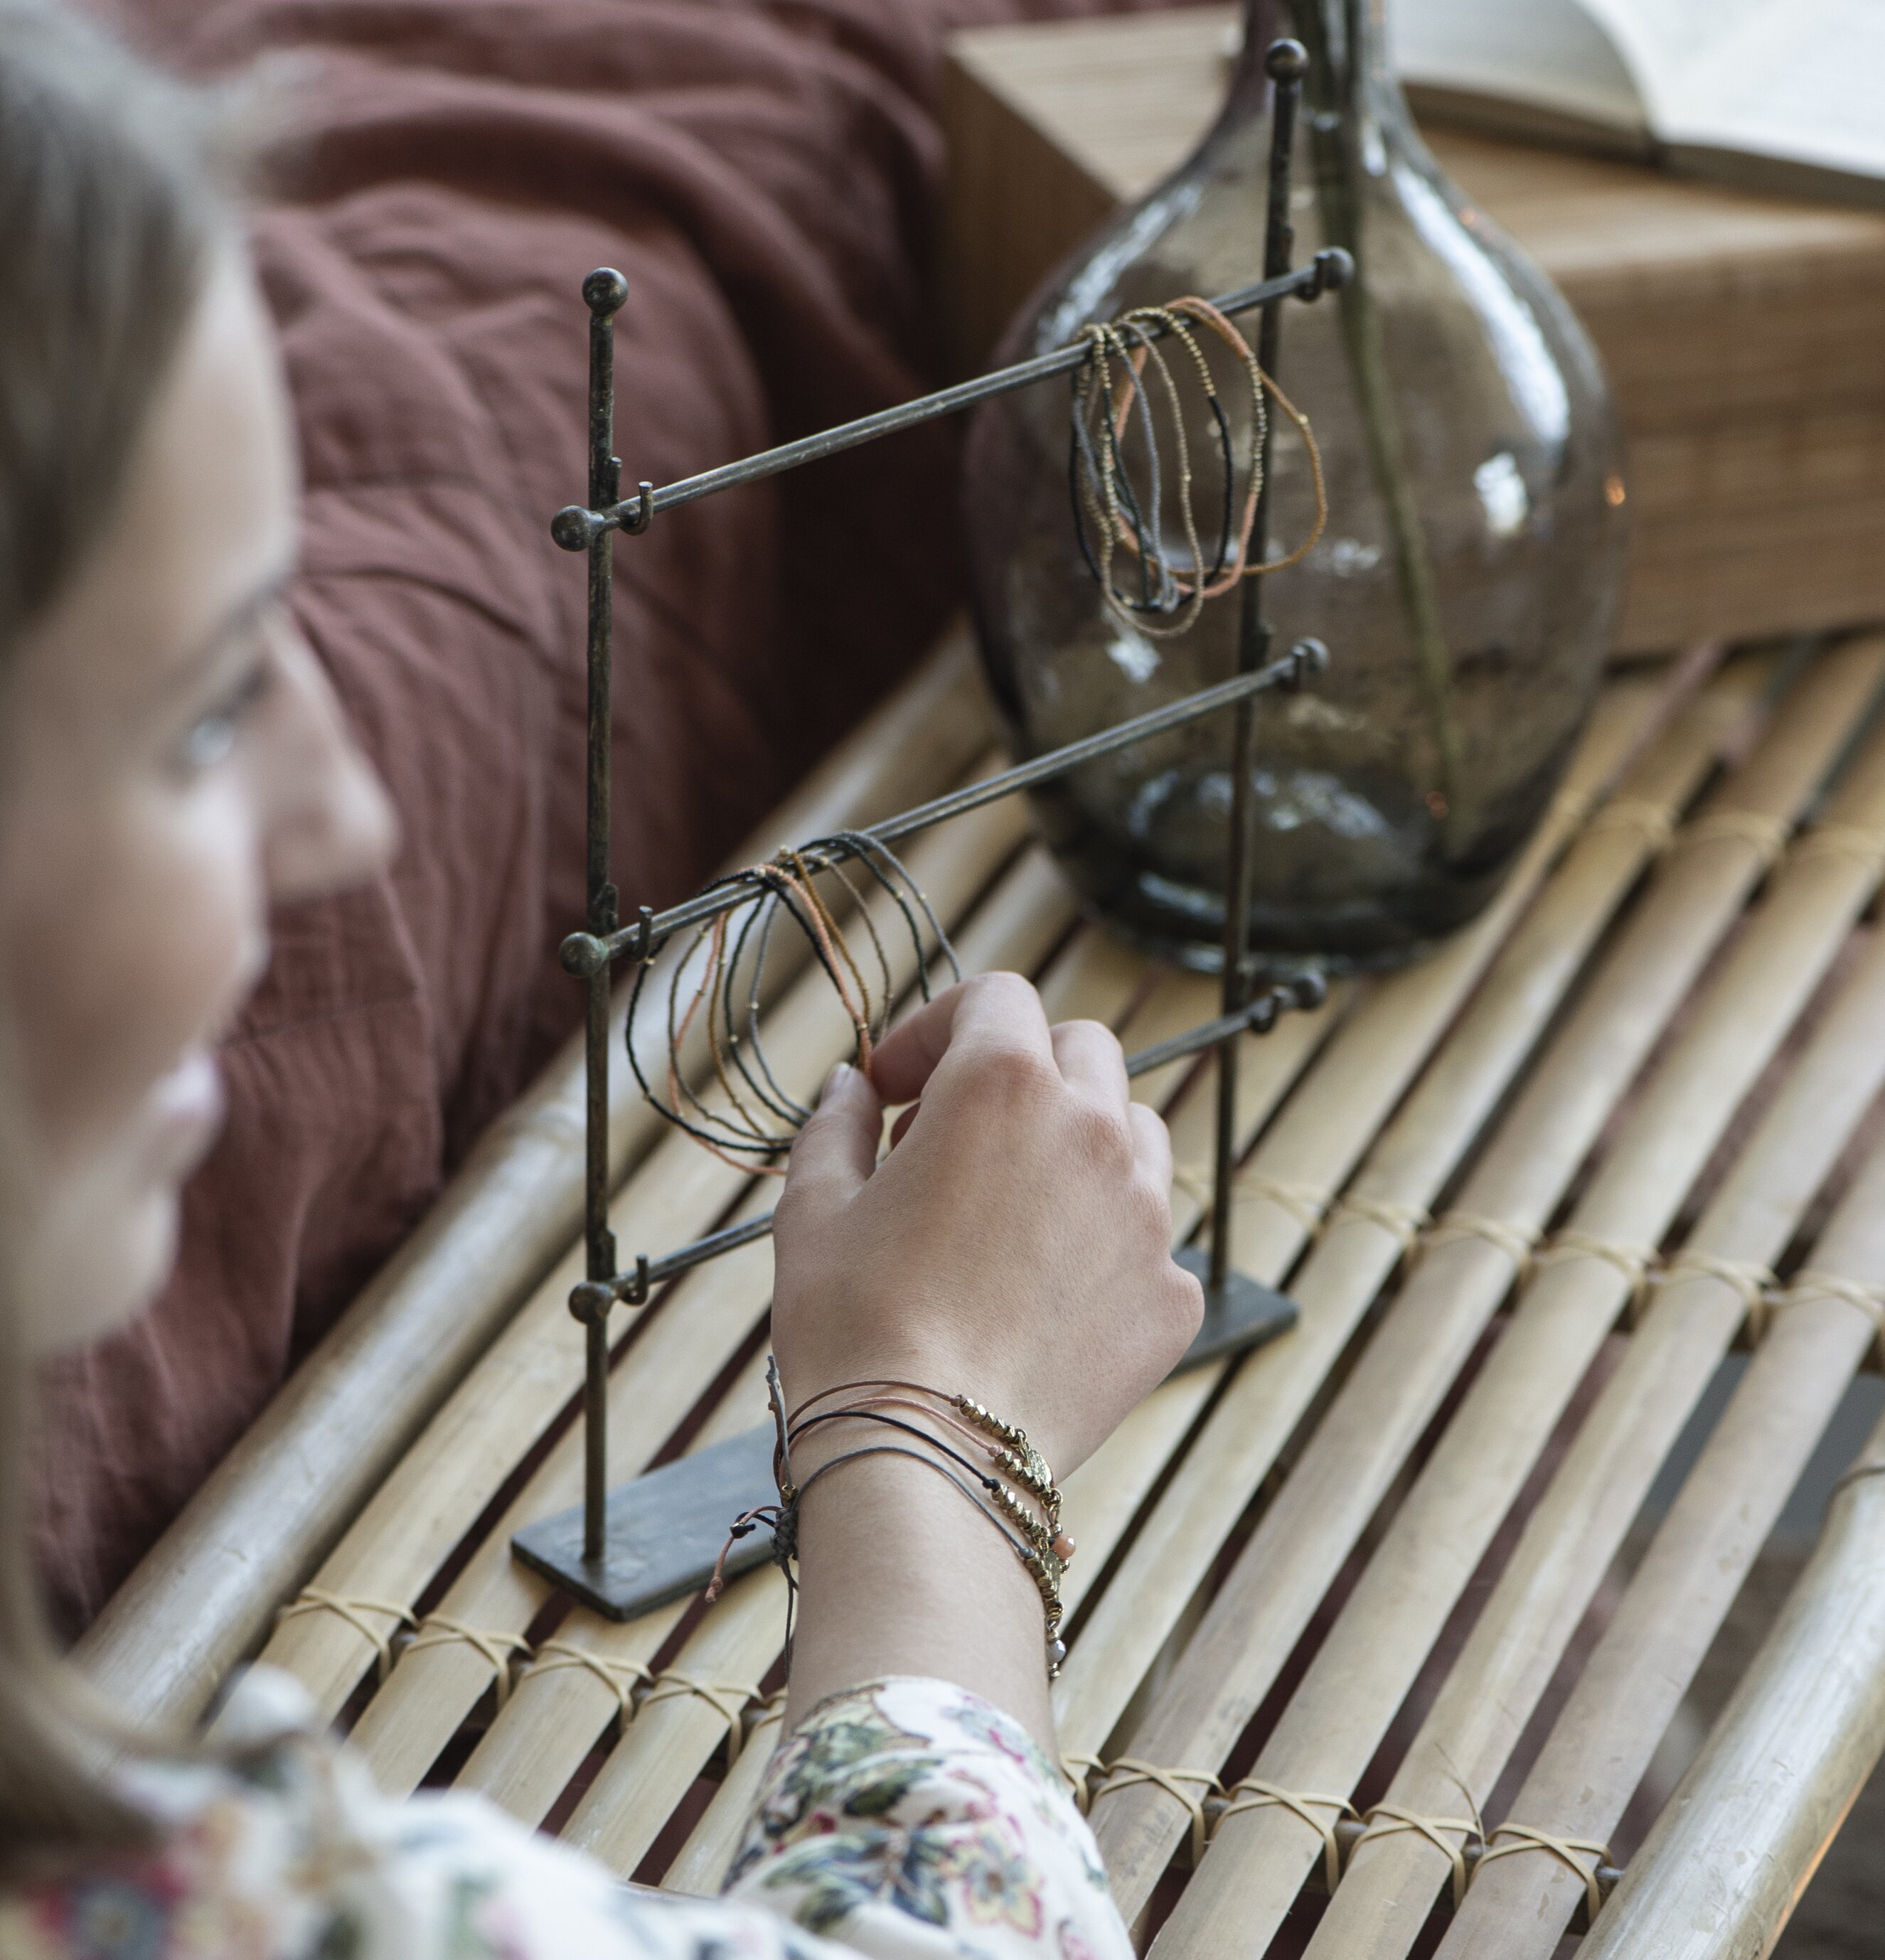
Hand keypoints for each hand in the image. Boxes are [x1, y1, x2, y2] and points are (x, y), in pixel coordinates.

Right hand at [770, 971, 1201, 1476]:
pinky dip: (1104, 1243)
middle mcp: (1094, 1132)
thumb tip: (851, 1086)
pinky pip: (1149, 1237)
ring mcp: (1147, 1215)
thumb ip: (837, 1124)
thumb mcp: (814, 1207)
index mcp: (1004, 1086)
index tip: (893, 1087)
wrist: (924, 1461)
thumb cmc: (853, 1326)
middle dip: (1016, 1073)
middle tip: (946, 1141)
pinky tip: (1041, 1293)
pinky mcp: (1171, 1295)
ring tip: (1005, 1211)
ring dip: (1074, 1145)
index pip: (996, 998)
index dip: (937, 1028)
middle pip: (1078, 1051)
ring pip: (1132, 1134)